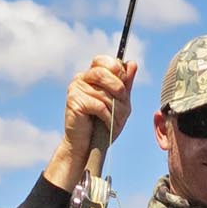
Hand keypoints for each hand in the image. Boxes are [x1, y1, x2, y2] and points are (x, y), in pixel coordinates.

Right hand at [43, 55, 137, 190]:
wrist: (87, 146)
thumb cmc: (103, 125)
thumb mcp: (120, 103)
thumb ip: (126, 84)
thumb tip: (132, 63)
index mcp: (92, 74)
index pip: (106, 61)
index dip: (118, 72)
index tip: (123, 89)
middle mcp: (81, 78)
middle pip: (104, 73)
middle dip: (119, 90)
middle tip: (123, 105)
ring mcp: (76, 88)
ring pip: (104, 92)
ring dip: (115, 109)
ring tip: (115, 121)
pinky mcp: (74, 101)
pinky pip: (99, 105)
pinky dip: (108, 118)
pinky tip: (107, 125)